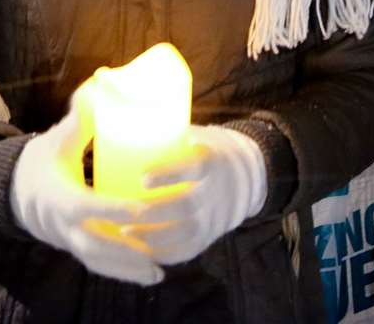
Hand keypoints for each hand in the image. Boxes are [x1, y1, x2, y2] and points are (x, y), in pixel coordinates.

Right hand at [9, 80, 163, 285]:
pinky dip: (123, 273)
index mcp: (58, 196)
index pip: (85, 206)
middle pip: (94, 244)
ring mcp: (69, 241)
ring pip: (98, 261)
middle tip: (156, 249)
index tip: (140, 207)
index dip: (111, 209)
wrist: (20, 191)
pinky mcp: (77, 250)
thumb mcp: (59, 139)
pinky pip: (100, 266)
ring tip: (158, 273)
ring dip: (127, 269)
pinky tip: (150, 274)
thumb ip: (79, 118)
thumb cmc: (45, 160)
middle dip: (125, 250)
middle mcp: (62, 225)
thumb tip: (98, 85)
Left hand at [125, 124, 267, 264]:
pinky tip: (142, 251)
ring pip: (187, 233)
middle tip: (126, 212)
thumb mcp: (198, 134)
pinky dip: (165, 254)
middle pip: (187, 206)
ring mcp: (216, 217)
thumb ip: (170, 133)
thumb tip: (128, 120)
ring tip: (125, 233)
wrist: (248, 176)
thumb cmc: (208, 150)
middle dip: (154, 212)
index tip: (142, 178)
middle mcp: (217, 191)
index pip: (195, 168)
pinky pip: (190, 250)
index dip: (169, 175)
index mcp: (213, 161)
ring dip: (154, 236)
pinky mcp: (212, 235)